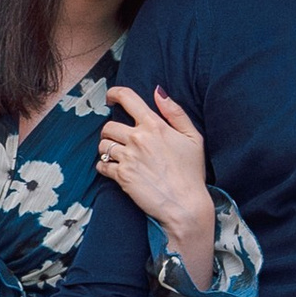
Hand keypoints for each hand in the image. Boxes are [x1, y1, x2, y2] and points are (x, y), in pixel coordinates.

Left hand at [96, 85, 214, 277]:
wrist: (185, 205)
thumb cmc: (192, 172)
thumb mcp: (193, 137)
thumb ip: (175, 112)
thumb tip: (158, 91)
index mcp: (155, 125)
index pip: (127, 98)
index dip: (114, 93)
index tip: (110, 97)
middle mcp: (138, 138)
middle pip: (109, 125)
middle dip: (110, 131)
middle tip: (118, 139)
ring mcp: (128, 158)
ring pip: (103, 145)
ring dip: (107, 149)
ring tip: (118, 156)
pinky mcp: (121, 176)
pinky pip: (102, 165)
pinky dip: (104, 166)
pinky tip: (114, 170)